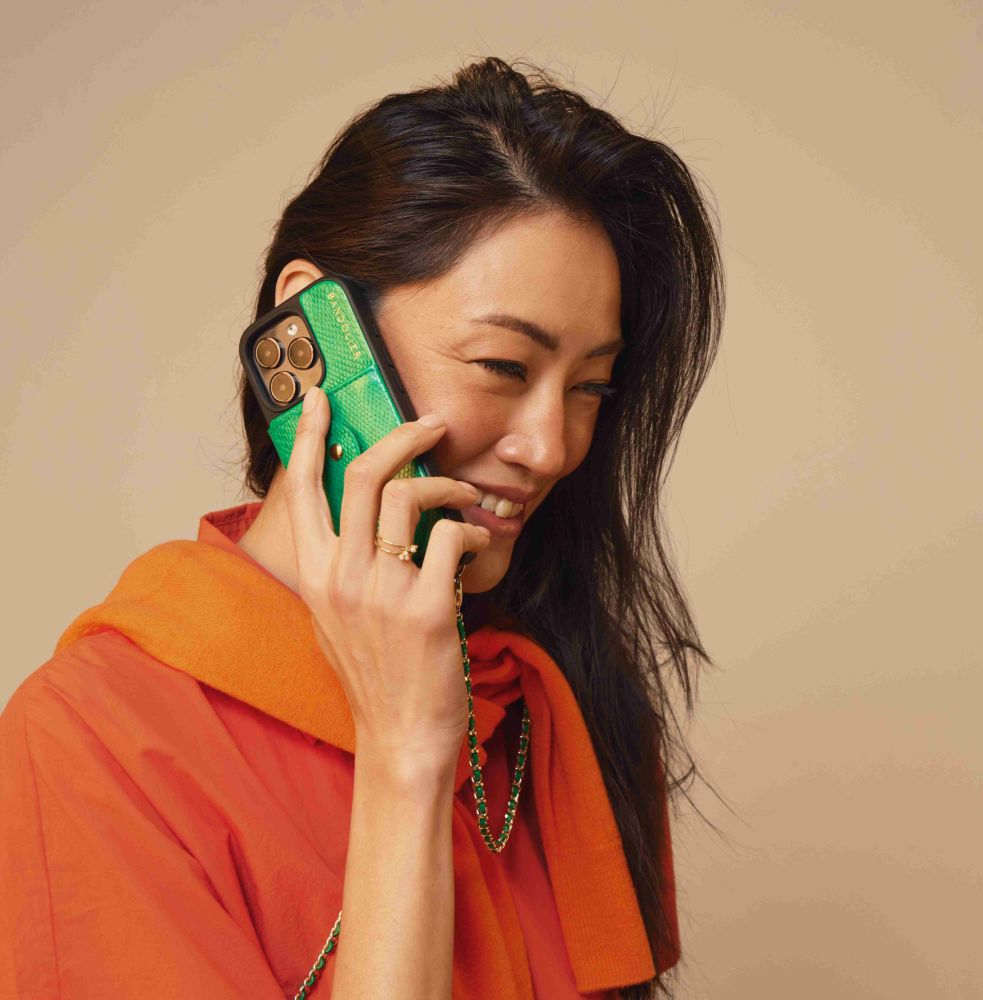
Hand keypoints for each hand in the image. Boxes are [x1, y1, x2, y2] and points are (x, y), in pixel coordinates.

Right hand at [283, 387, 491, 776]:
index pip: (303, 488)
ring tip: (466, 496)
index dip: (309, 435)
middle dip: (403, 435)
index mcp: (313, 574)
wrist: (399, 738)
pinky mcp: (427, 607)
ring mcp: (381, 591)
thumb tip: (365, 513)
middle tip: (432, 425)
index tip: (320, 398)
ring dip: (449, 484)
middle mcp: (340, 575)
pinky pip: (452, 537)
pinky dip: (471, 531)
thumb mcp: (335, 615)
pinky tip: (475, 545)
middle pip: (365, 474)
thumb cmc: (373, 674)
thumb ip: (341, 563)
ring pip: (411, 495)